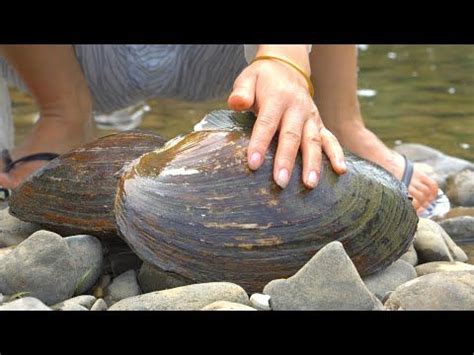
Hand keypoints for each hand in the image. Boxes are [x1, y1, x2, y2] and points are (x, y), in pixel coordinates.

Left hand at [228, 49, 346, 188]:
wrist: (286, 69)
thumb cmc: (263, 80)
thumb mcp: (248, 79)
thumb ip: (242, 92)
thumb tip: (237, 103)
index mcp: (278, 98)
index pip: (267, 123)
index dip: (260, 143)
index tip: (253, 164)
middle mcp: (297, 108)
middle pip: (292, 136)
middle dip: (286, 160)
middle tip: (280, 182)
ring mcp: (311, 117)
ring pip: (313, 141)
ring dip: (312, 163)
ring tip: (310, 184)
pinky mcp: (319, 124)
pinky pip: (330, 139)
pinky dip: (337, 155)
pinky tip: (340, 171)